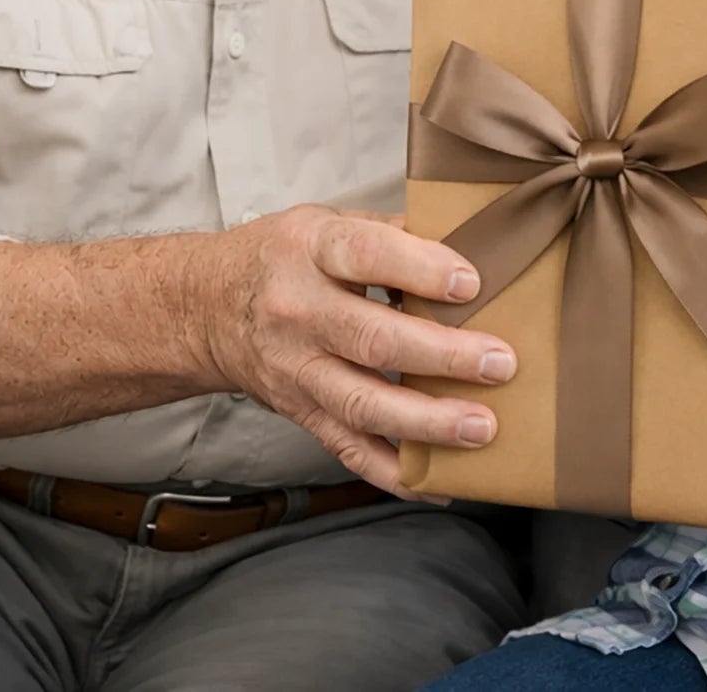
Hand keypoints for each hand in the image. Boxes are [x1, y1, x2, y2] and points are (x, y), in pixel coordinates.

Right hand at [186, 206, 516, 496]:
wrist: (208, 307)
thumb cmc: (285, 257)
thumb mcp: (328, 223)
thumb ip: (394, 232)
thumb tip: (472, 242)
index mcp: (310, 249)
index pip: (367, 254)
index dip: (419, 269)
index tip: (470, 282)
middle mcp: (299, 311)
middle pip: (372, 338)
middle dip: (442, 355)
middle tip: (498, 363)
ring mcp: (297, 369)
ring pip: (363, 404)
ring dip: (427, 422)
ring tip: (480, 427)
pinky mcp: (301, 412)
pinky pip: (349, 449)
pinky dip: (395, 473)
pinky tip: (440, 482)